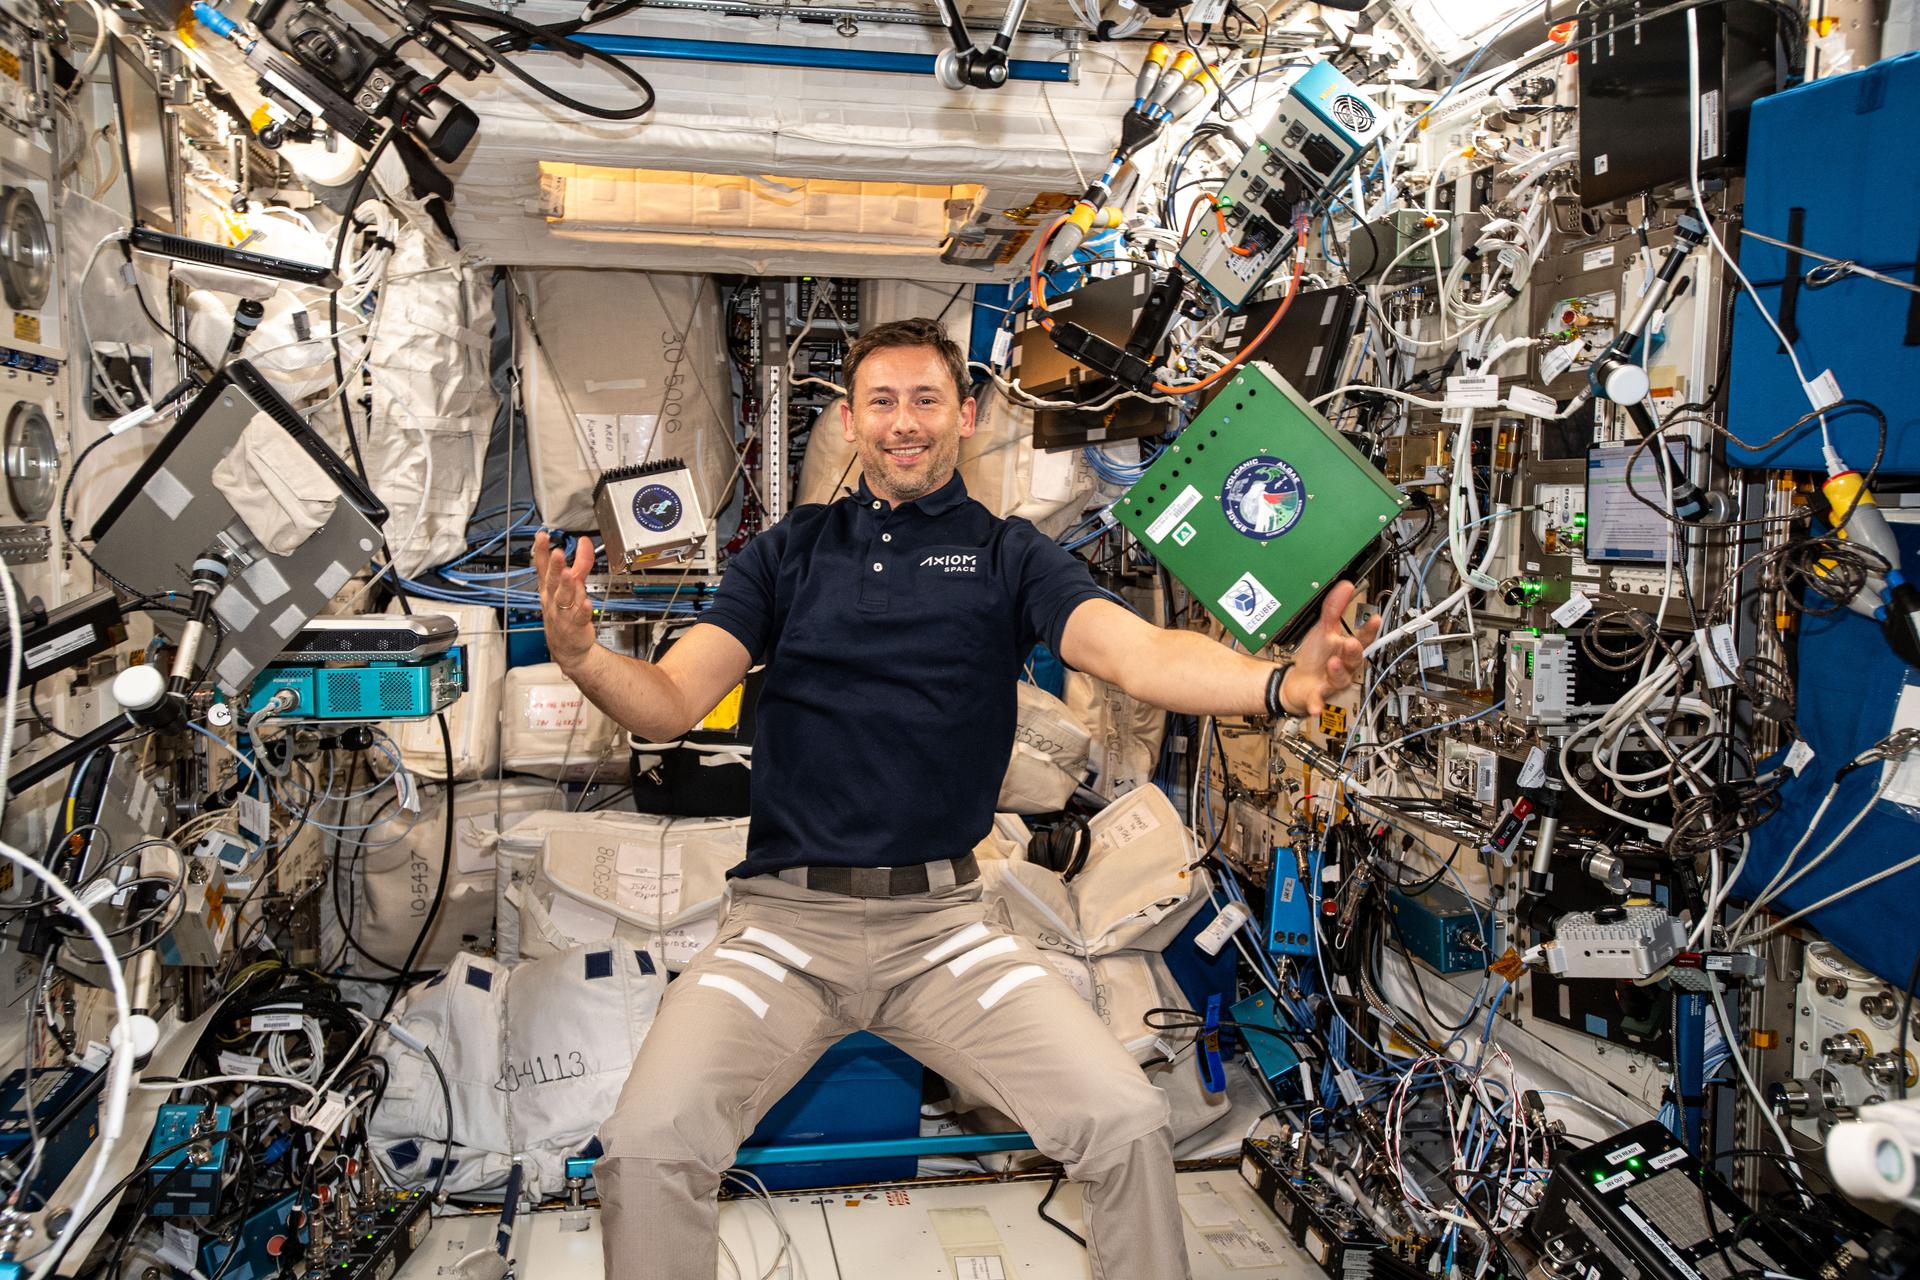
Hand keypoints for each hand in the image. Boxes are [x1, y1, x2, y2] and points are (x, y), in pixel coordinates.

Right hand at [533, 531, 597, 670]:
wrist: (567, 646)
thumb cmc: (566, 612)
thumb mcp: (571, 585)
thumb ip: (580, 562)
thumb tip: (584, 542)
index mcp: (549, 588)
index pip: (543, 567)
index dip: (541, 551)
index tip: (542, 536)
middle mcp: (554, 599)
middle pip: (552, 581)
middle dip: (555, 567)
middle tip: (557, 553)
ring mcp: (564, 613)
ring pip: (564, 598)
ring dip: (566, 586)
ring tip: (570, 574)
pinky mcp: (576, 626)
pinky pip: (579, 617)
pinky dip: (583, 610)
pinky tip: (587, 603)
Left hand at [1283, 581, 1379, 718]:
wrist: (1298, 683)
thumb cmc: (1316, 657)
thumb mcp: (1324, 629)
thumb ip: (1335, 608)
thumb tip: (1346, 585)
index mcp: (1348, 649)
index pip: (1363, 638)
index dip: (1370, 630)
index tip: (1375, 619)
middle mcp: (1345, 667)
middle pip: (1355, 660)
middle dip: (1354, 651)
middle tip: (1351, 643)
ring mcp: (1332, 682)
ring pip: (1340, 679)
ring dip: (1338, 672)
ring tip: (1333, 663)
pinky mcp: (1318, 696)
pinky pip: (1319, 701)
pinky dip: (1318, 704)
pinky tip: (1317, 707)